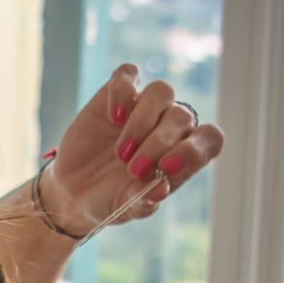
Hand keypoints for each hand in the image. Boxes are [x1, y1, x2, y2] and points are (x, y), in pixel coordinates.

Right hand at [40, 66, 224, 237]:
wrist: (74, 190)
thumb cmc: (109, 199)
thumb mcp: (126, 208)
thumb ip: (144, 202)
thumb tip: (160, 189)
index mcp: (183, 154)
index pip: (210, 139)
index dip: (195, 149)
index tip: (167, 167)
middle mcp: (169, 126)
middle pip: (182, 116)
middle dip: (159, 143)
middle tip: (133, 169)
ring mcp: (144, 107)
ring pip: (161, 91)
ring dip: (142, 121)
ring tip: (122, 152)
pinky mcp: (116, 94)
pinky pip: (128, 73)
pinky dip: (122, 92)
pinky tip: (112, 117)